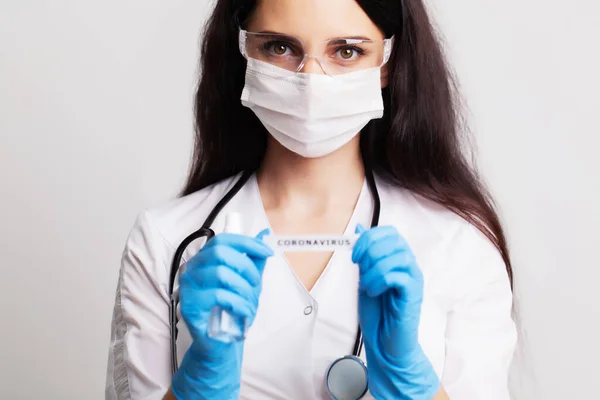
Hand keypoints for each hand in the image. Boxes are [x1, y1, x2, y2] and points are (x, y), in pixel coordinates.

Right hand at [171, 230, 272, 399]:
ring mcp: (187, 288)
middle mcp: (192, 270)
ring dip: (244, 289)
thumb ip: (254, 259)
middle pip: (220, 253)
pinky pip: (218, 296)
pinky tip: (243, 312)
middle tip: (257, 284)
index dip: (247, 243)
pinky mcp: (189, 306)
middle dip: (246, 267)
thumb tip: (264, 234)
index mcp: (204, 260)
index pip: (222, 240)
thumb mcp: (247, 282)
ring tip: (250, 303)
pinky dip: (238, 303)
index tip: (267, 252)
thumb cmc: (231, 309)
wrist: (221, 342)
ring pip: (221, 274)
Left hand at [352, 225, 439, 399]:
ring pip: (398, 256)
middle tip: (359, 269)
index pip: (389, 232)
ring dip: (374, 269)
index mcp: (397, 258)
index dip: (369, 238)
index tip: (354, 255)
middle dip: (370, 251)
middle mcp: (409, 265)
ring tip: (367, 286)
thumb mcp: (365, 276)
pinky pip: (398, 276)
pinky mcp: (413, 294)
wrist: (384, 343)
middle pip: (394, 240)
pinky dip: (380, 281)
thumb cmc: (378, 313)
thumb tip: (359, 229)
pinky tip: (373, 292)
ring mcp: (413, 279)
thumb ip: (365, 255)